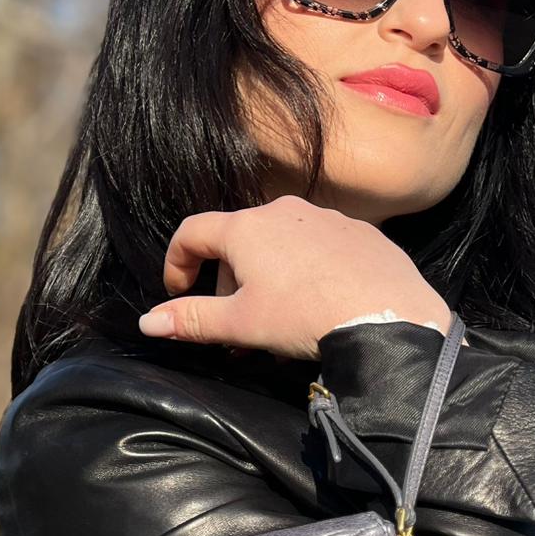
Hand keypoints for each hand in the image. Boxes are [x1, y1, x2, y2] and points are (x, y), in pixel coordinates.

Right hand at [137, 196, 452, 360]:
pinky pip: (322, 247)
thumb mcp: (240, 324)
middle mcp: (284, 210)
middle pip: (239, 239)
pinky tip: (320, 302)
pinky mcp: (362, 232)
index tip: (178, 292)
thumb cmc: (302, 316)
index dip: (177, 262)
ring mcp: (327, 217)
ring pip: (282, 243)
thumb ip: (191, 319)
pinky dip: (310, 270)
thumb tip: (147, 322)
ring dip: (270, 276)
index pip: (193, 232)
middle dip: (229, 280)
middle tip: (235, 323)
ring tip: (279, 318)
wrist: (387, 316)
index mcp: (246, 228)